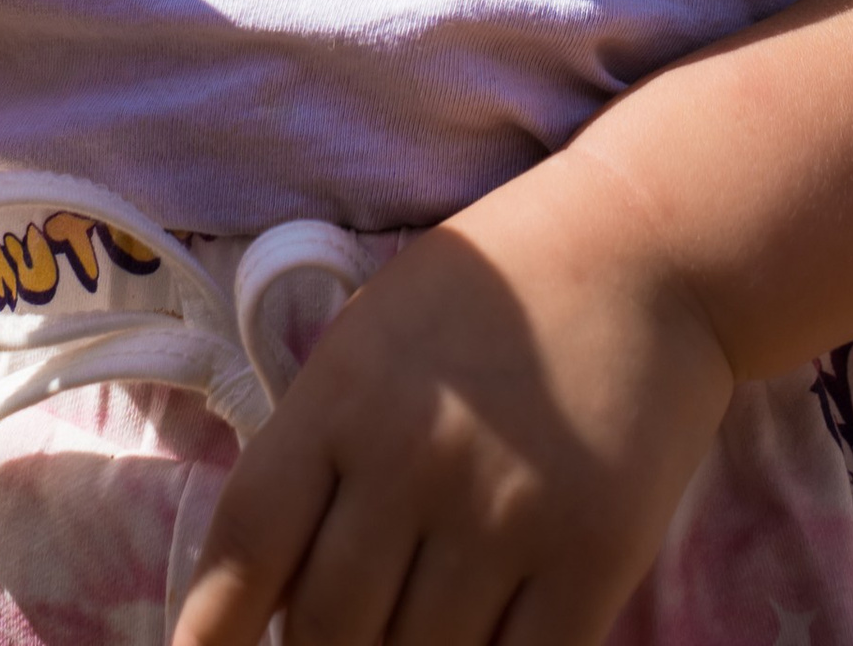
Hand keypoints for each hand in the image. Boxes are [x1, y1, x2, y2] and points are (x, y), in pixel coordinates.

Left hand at [173, 144, 734, 645]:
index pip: (245, 550)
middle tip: (346, 632)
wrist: (644, 245)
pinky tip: (483, 641)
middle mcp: (413, 457)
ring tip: (415, 629)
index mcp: (343, 396)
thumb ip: (317, 449)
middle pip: (325, 632)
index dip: (208, 632)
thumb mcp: (373, 338)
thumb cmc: (493, 295)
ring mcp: (505, 511)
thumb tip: (263, 596)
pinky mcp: (591, 554)